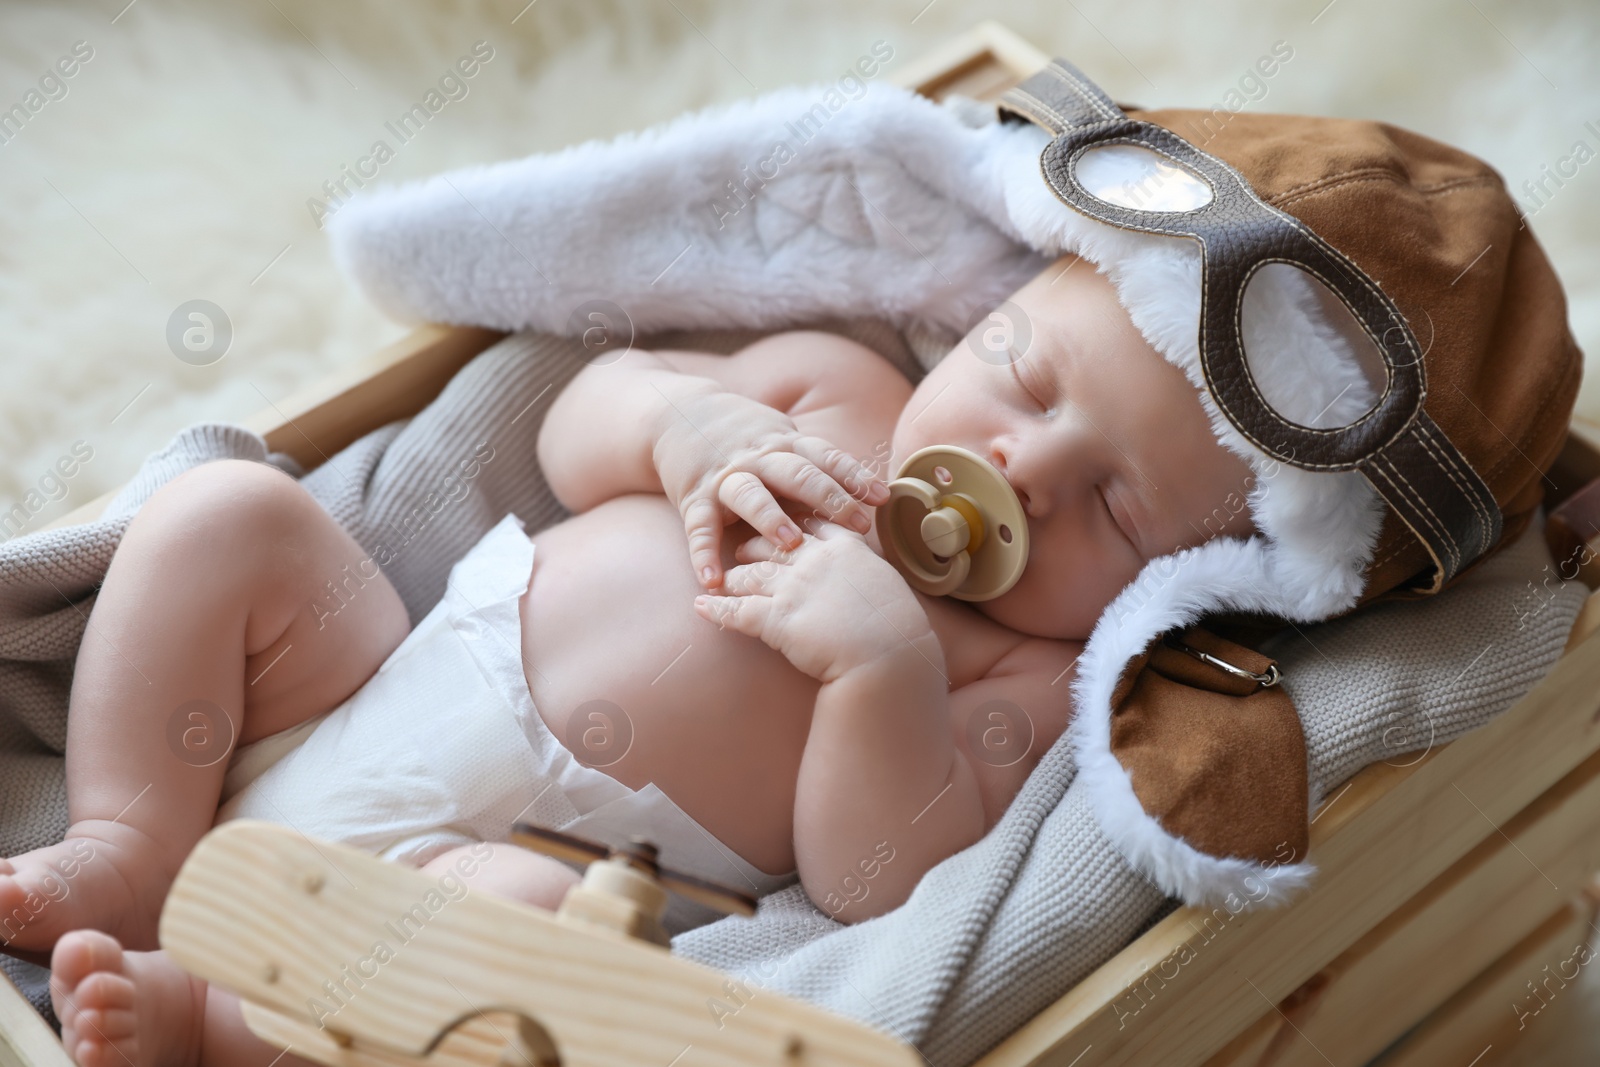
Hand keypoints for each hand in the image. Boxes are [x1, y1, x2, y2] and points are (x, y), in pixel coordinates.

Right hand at [652, 387, 888, 587]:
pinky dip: (703, 554)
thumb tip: (869, 497)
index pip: (825, 457)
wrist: (678, 414)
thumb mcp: (782, 440)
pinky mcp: (693, 496)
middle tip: (856, 524)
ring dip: (771, 518)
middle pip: (796, 474)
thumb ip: (815, 466)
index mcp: (785, 445)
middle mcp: (758, 458)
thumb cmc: (745, 437)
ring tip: (791, 543)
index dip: (853, 476)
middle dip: (828, 498)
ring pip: (751, 495)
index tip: (881, 497)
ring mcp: (725, 477)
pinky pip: (700, 527)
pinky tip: (713, 580)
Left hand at [692, 519, 938, 682]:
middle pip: (772, 541)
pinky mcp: (776, 618)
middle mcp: (814, 559)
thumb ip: (867, 575)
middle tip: (742, 549)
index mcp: (845, 548)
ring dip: (731, 577)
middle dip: (753, 544)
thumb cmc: (898, 629)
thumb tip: (864, 582)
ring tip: (718, 580)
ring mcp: (792, 586)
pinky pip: (736, 611)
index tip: (782, 520)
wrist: (890, 656)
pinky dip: (716, 609)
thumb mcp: (887, 587)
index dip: (793, 520)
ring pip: (749, 574)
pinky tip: (701, 607)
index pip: (811, 522)